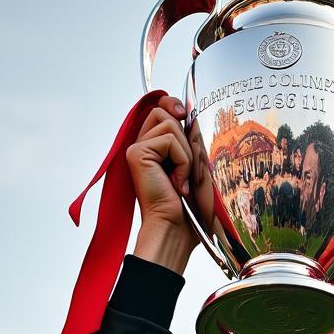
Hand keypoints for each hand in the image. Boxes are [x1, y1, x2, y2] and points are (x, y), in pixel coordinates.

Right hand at [126, 95, 197, 272]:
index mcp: (154, 149)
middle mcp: (142, 146)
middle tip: (187, 167)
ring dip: (186, 153)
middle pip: (163, 111)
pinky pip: (170, 139)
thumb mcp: (197, 167)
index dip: (171, 104)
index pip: (160, 110)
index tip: (183, 112)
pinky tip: (176, 184)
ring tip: (181, 179)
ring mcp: (137, 149)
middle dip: (185, 135)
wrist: (178, 229)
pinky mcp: (137, 153)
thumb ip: (191, 139)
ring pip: (169, 123)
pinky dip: (182, 161)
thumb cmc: (190, 208)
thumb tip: (188, 112)